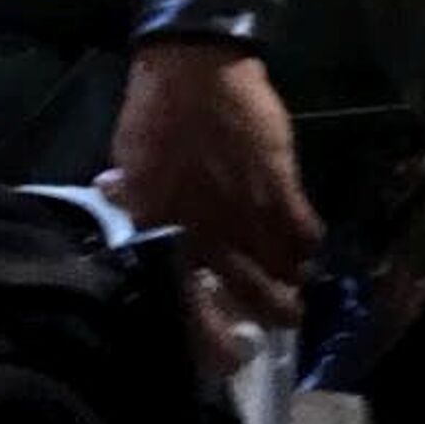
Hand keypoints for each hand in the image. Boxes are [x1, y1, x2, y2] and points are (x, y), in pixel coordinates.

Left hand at [102, 43, 322, 326]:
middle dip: (274, 314)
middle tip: (285, 319)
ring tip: (298, 283)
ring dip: (293, 279)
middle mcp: (211, 238)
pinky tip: (309, 239)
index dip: (215, 341)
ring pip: (284, 268)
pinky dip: (310, 238)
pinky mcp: (281, 185)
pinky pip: (305, 227)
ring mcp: (250, 213)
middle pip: (252, 295)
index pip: (192, 310)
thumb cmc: (153, 116)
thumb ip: (131, 192)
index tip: (232, 352)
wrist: (194, 71)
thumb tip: (115, 195)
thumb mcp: (129, 161)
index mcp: (168, 239)